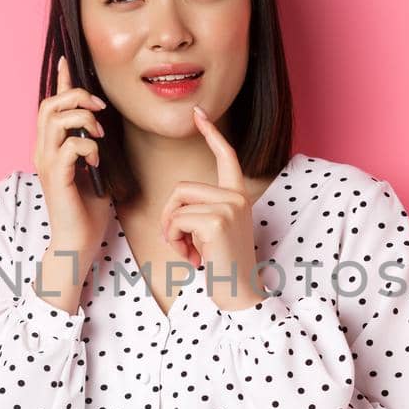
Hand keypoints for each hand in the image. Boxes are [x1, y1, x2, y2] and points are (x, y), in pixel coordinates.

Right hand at [34, 55, 111, 257]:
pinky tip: (96, 161)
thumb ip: (94, 148)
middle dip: (77, 97)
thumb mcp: (94, 171)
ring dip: (83, 120)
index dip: (60, 80)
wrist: (76, 242)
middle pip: (50, 104)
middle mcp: (43, 151)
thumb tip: (104, 128)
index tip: (68, 61)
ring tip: (100, 136)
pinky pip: (70, 146)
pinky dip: (88, 147)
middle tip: (100, 108)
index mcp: (50, 147)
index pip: (50, 105)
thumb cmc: (87, 211)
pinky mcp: (57, 177)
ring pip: (56, 119)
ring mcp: (47, 163)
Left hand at [159, 105, 267, 310]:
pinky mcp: (217, 221)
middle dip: (170, 216)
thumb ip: (201, 211)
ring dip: (172, 232)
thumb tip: (175, 208)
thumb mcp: (213, 232)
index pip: (226, 156)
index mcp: (238, 196)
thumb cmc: (223, 266)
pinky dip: (175, 241)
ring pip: (177, 204)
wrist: (238, 294)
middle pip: (182, 188)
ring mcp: (229, 206)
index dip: (211, 133)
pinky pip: (177, 221)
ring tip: (189, 253)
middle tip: (180, 244)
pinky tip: (194, 258)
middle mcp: (237, 197)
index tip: (199, 113)